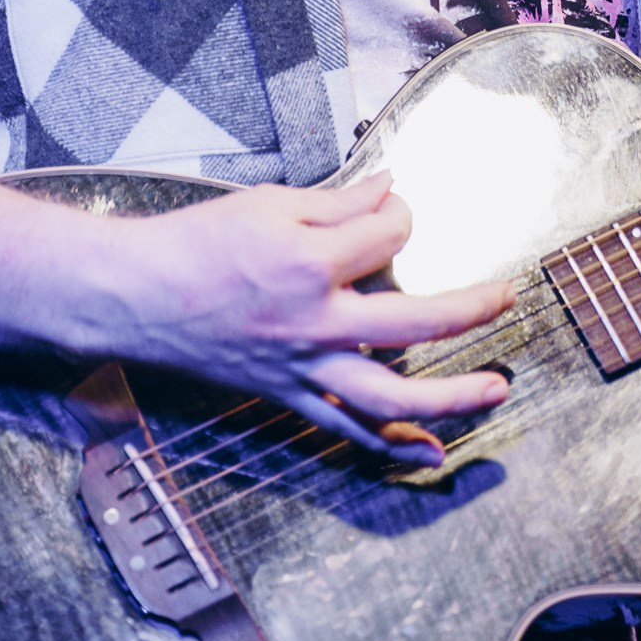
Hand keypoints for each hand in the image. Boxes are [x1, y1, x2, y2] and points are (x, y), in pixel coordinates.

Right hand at [86, 171, 513, 459]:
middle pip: (414, 325)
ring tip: (497, 388)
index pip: (387, 235)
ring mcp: (301, 368)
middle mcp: (313, 324)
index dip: (399, 214)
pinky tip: (430, 451)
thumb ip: (340, 202)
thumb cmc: (197, 243)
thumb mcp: (272, 204)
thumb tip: (391, 189)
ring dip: (451, 397)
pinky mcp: (286, 395)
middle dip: (469, 311)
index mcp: (310, 264)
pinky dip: (391, 445)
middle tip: (506, 299)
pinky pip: (346, 428)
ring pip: (390, 396)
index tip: (393, 207)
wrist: (134, 295)